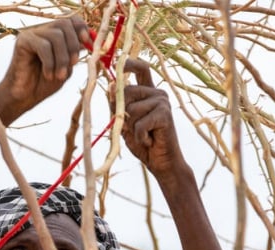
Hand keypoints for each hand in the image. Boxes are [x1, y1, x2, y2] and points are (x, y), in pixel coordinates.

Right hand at [0, 16, 91, 119]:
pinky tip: (48, 75)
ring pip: (55, 36)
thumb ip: (75, 54)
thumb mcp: (66, 68)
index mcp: (54, 35)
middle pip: (64, 24)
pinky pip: (43, 46)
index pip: (70, 20)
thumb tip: (89, 41)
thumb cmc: (44, 84)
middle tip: (73, 64)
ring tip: (59, 75)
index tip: (88, 42)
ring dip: (62, 58)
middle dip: (73, 45)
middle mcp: (43, 31)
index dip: (81, 28)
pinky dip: (50, 62)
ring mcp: (32, 34)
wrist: (24, 97)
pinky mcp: (23, 41)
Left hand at [111, 59, 185, 176]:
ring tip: (144, 136)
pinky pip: (139, 124)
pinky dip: (139, 137)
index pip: (141, 68)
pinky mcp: (165, 114)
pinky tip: (149, 141)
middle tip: (132, 128)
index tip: (116, 61)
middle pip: (127, 91)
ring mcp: (162, 102)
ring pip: (131, 110)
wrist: (162, 162)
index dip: (128, 63)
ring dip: (131, 128)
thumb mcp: (124, 122)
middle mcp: (157, 92)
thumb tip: (110, 85)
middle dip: (121, 112)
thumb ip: (117, 105)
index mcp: (148, 91)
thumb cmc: (143, 142)